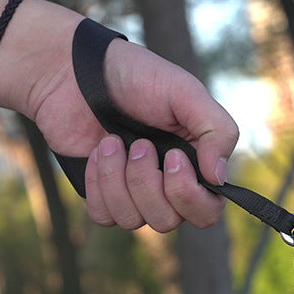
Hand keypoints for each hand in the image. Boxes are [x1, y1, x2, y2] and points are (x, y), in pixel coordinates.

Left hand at [30, 36, 238, 231]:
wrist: (74, 71)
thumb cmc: (136, 77)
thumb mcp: (186, 92)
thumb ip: (216, 131)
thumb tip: (219, 178)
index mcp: (196, 167)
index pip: (206, 212)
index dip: (189, 195)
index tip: (174, 156)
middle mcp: (168, 188)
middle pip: (168, 222)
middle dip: (147, 182)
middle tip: (139, 144)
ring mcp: (134, 195)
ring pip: (133, 220)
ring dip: (118, 178)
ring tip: (112, 142)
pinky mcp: (102, 196)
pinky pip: (105, 216)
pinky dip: (98, 184)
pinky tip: (96, 154)